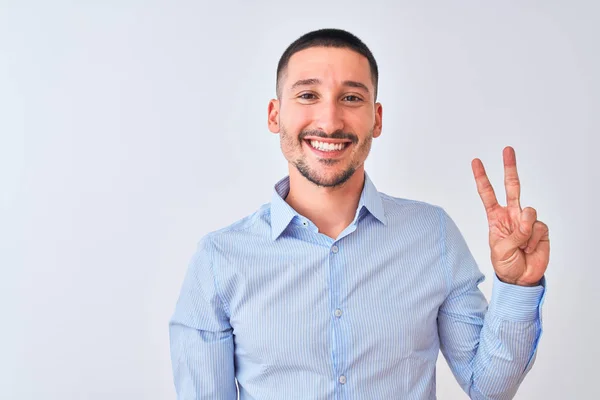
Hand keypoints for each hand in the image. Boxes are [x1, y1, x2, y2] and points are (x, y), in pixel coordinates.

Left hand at [471, 146, 549, 285]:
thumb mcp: (500, 249)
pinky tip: (531, 247)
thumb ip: (513, 233)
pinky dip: (534, 239)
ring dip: (524, 231)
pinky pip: (538, 227)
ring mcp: (526, 220)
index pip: (487, 193)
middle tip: (507, 150)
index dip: (482, 178)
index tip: (476, 161)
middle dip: (510, 168)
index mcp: (495, 217)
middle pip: (512, 187)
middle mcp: (511, 214)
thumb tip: (527, 219)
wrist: (521, 278)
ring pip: (528, 212)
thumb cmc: (505, 264)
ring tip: (521, 246)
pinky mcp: (540, 229)